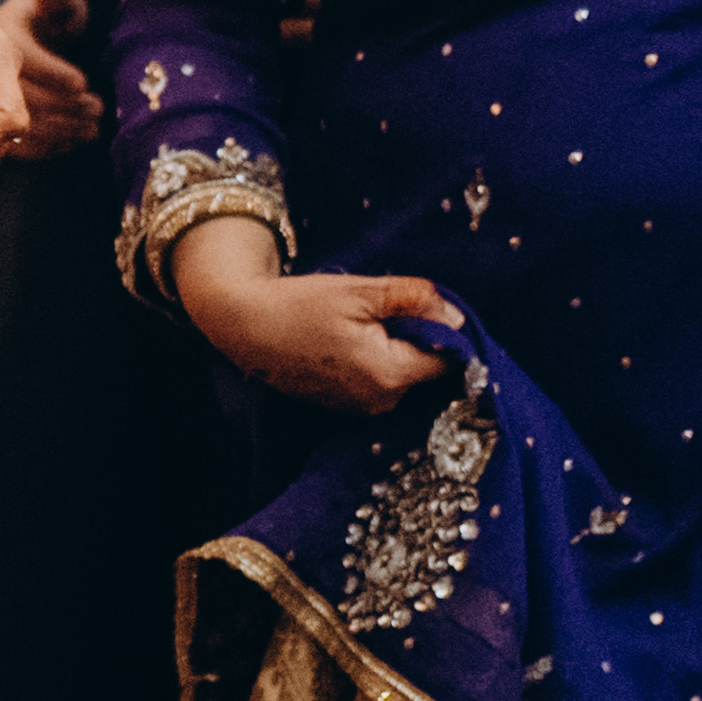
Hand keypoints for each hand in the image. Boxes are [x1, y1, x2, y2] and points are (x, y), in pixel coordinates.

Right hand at [0, 0, 104, 149]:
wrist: (21, 42)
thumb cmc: (45, 19)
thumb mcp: (53, 1)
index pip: (24, 58)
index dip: (53, 73)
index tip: (83, 83)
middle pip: (22, 98)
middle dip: (64, 107)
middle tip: (96, 109)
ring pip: (21, 127)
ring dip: (62, 131)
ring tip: (93, 128)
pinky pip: (17, 147)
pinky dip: (48, 148)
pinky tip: (72, 141)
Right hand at [175, 230, 463, 412]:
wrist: (244, 327)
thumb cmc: (300, 305)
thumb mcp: (360, 290)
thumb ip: (414, 299)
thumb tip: (457, 316)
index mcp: (389, 374)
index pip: (448, 361)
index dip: (447, 334)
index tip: (429, 310)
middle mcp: (380, 402)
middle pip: (425, 371)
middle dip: (418, 340)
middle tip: (388, 310)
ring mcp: (360, 409)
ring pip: (402, 377)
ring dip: (395, 352)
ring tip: (360, 324)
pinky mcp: (344, 408)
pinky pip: (378, 385)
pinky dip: (374, 364)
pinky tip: (346, 341)